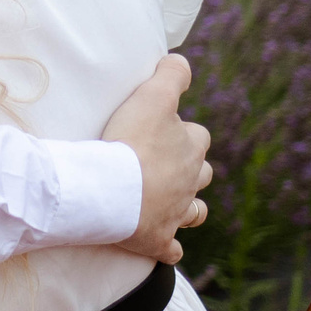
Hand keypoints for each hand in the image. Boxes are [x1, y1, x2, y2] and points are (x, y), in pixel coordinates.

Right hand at [102, 54, 213, 265]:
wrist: (108, 189)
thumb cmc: (130, 142)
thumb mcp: (151, 96)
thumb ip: (171, 74)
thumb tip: (180, 60)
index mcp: (189, 148)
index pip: (197, 135)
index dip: (183, 132)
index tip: (163, 131)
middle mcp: (189, 182)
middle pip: (201, 174)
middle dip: (190, 170)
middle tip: (165, 166)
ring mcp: (175, 214)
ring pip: (195, 212)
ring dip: (188, 208)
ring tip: (173, 204)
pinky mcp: (157, 240)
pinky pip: (171, 250)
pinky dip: (170, 249)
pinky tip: (164, 247)